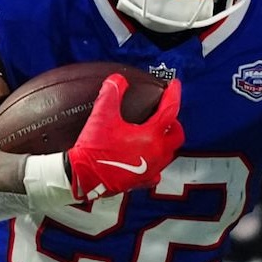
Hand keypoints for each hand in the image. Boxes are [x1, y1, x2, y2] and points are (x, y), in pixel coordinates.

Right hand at [68, 75, 183, 201]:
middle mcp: (156, 153)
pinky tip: (147, 157)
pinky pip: (156, 171)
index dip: (173, 94)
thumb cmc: (94, 150)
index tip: (174, 85)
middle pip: (176, 135)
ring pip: (168, 153)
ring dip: (166, 141)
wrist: (85, 178)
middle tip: (165, 113)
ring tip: (156, 133)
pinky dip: (155, 162)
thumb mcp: (101, 116)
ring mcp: (151, 169)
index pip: (170, 110)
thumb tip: (117, 79)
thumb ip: (111, 93)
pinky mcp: (142, 181)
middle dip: (174, 122)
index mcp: (151, 136)